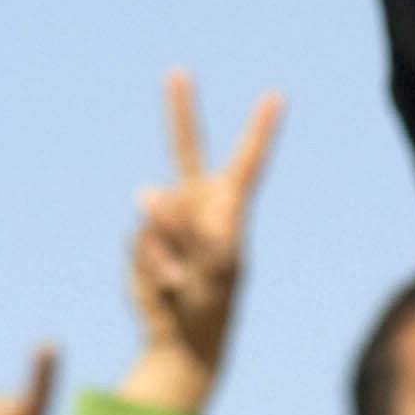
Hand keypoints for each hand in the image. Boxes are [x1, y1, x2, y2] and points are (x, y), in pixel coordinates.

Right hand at [117, 73, 283, 409]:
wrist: (182, 342)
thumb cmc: (212, 304)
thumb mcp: (213, 264)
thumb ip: (184, 223)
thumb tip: (143, 191)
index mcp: (228, 211)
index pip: (246, 163)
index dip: (260, 130)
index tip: (276, 96)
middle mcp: (198, 207)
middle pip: (185, 150)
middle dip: (179, 111)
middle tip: (177, 72)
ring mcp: (167, 222)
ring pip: (156, 210)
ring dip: (166, 246)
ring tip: (181, 278)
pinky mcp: (142, 240)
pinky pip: (138, 236)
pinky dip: (150, 261)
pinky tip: (164, 283)